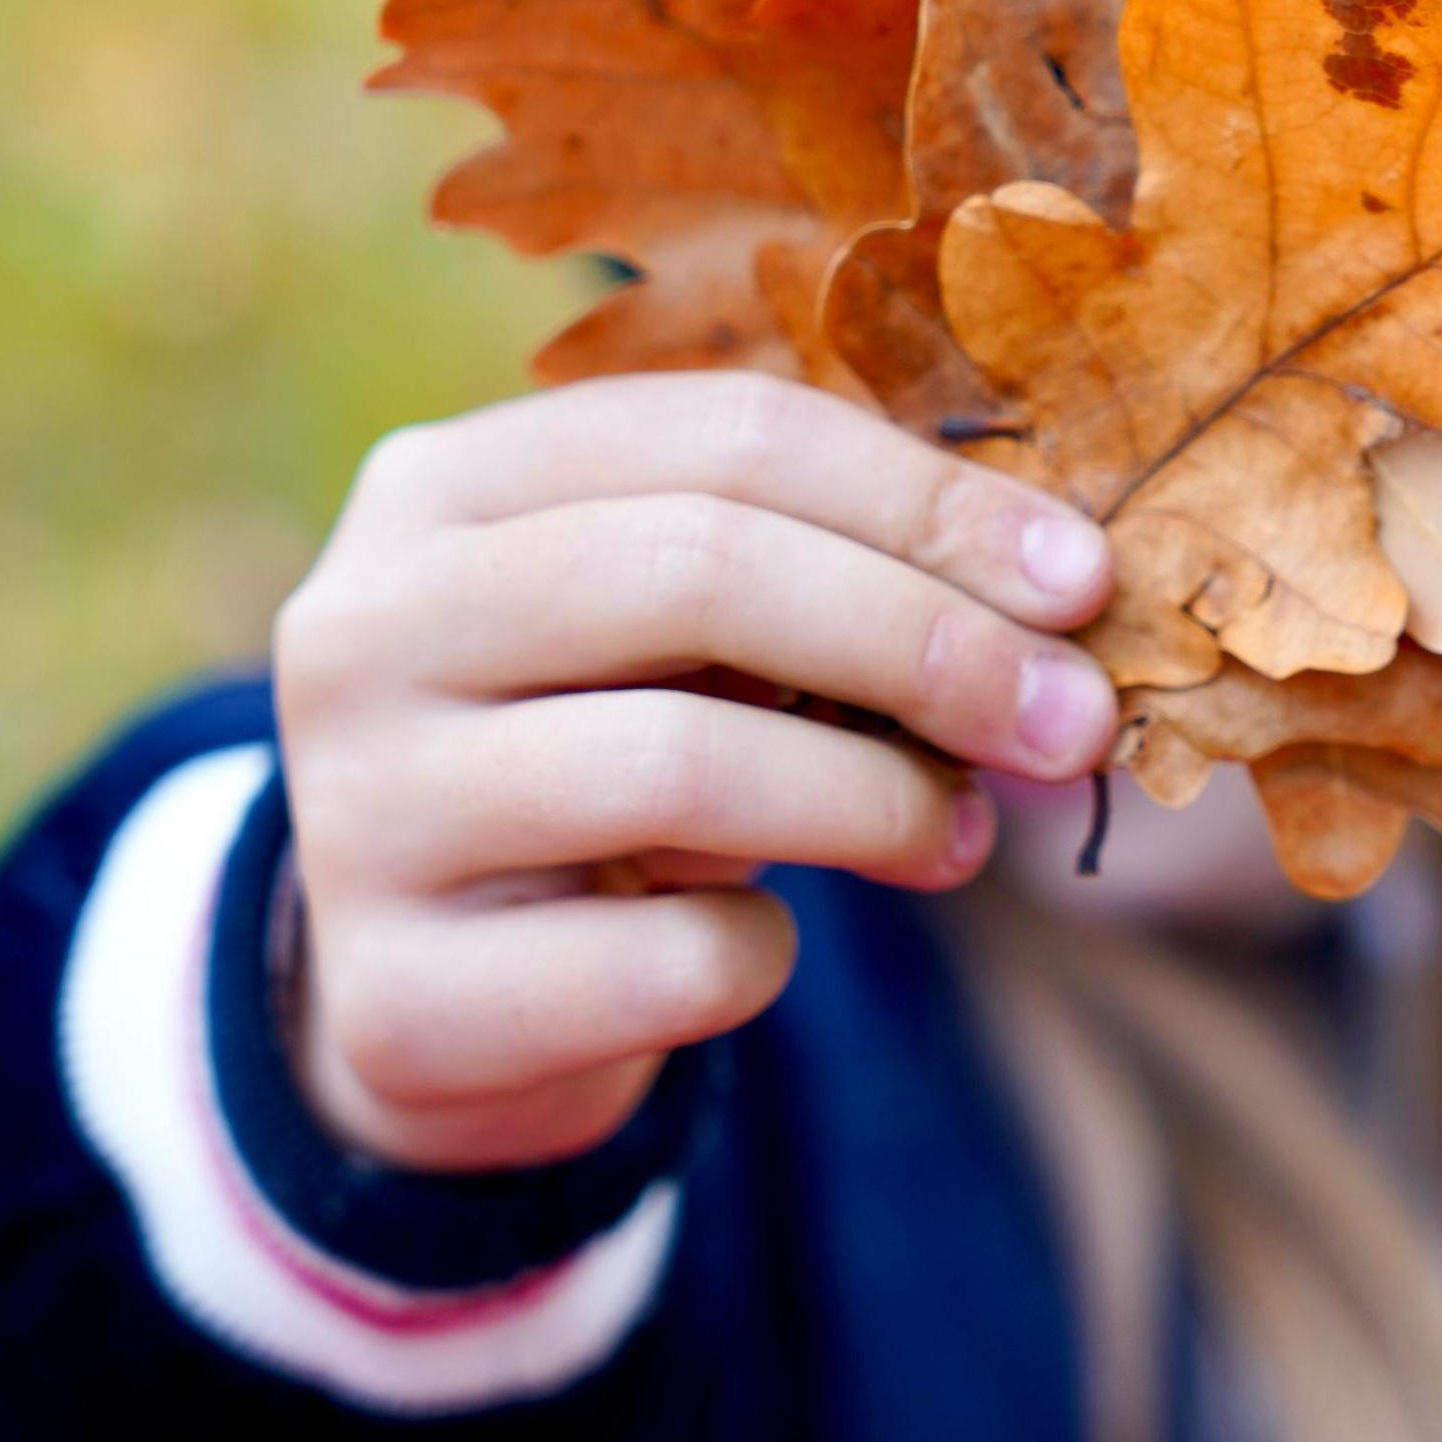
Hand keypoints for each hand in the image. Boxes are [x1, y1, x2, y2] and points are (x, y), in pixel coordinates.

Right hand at [271, 374, 1116, 1173]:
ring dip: (876, 801)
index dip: (925, 501)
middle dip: (927, 642)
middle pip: (695, 571)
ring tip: (957, 837)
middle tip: (1073, 719)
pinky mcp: (400, 1000)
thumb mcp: (683, 645)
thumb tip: (1066, 597)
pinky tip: (765, 948)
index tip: (1082, 580)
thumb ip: (830, 582)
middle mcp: (362, 626)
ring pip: (677, 763)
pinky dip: (765, 956)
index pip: (724, 435)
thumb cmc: (604, 760)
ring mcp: (358, 815)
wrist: (438, 1006)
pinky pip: (659, 960)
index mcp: (441, 487)